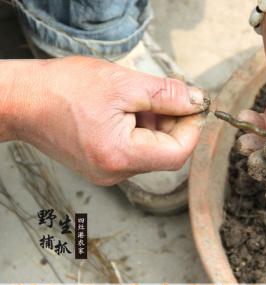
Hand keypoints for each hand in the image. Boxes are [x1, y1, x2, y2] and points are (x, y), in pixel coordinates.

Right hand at [3, 57, 206, 184]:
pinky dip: (140, 130)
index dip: (192, 128)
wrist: (22, 101)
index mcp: (121, 156)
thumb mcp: (124, 84)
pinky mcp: (102, 166)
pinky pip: (134, 151)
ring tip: (136, 99)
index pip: (178, 153)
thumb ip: (167, 95)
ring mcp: (107, 173)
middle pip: (166, 153)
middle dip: (173, 123)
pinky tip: (126, 110)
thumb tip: (197, 101)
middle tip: (165, 95)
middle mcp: (115, 173)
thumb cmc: (63, 89)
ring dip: (156, 124)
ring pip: (151, 151)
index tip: (193, 104)